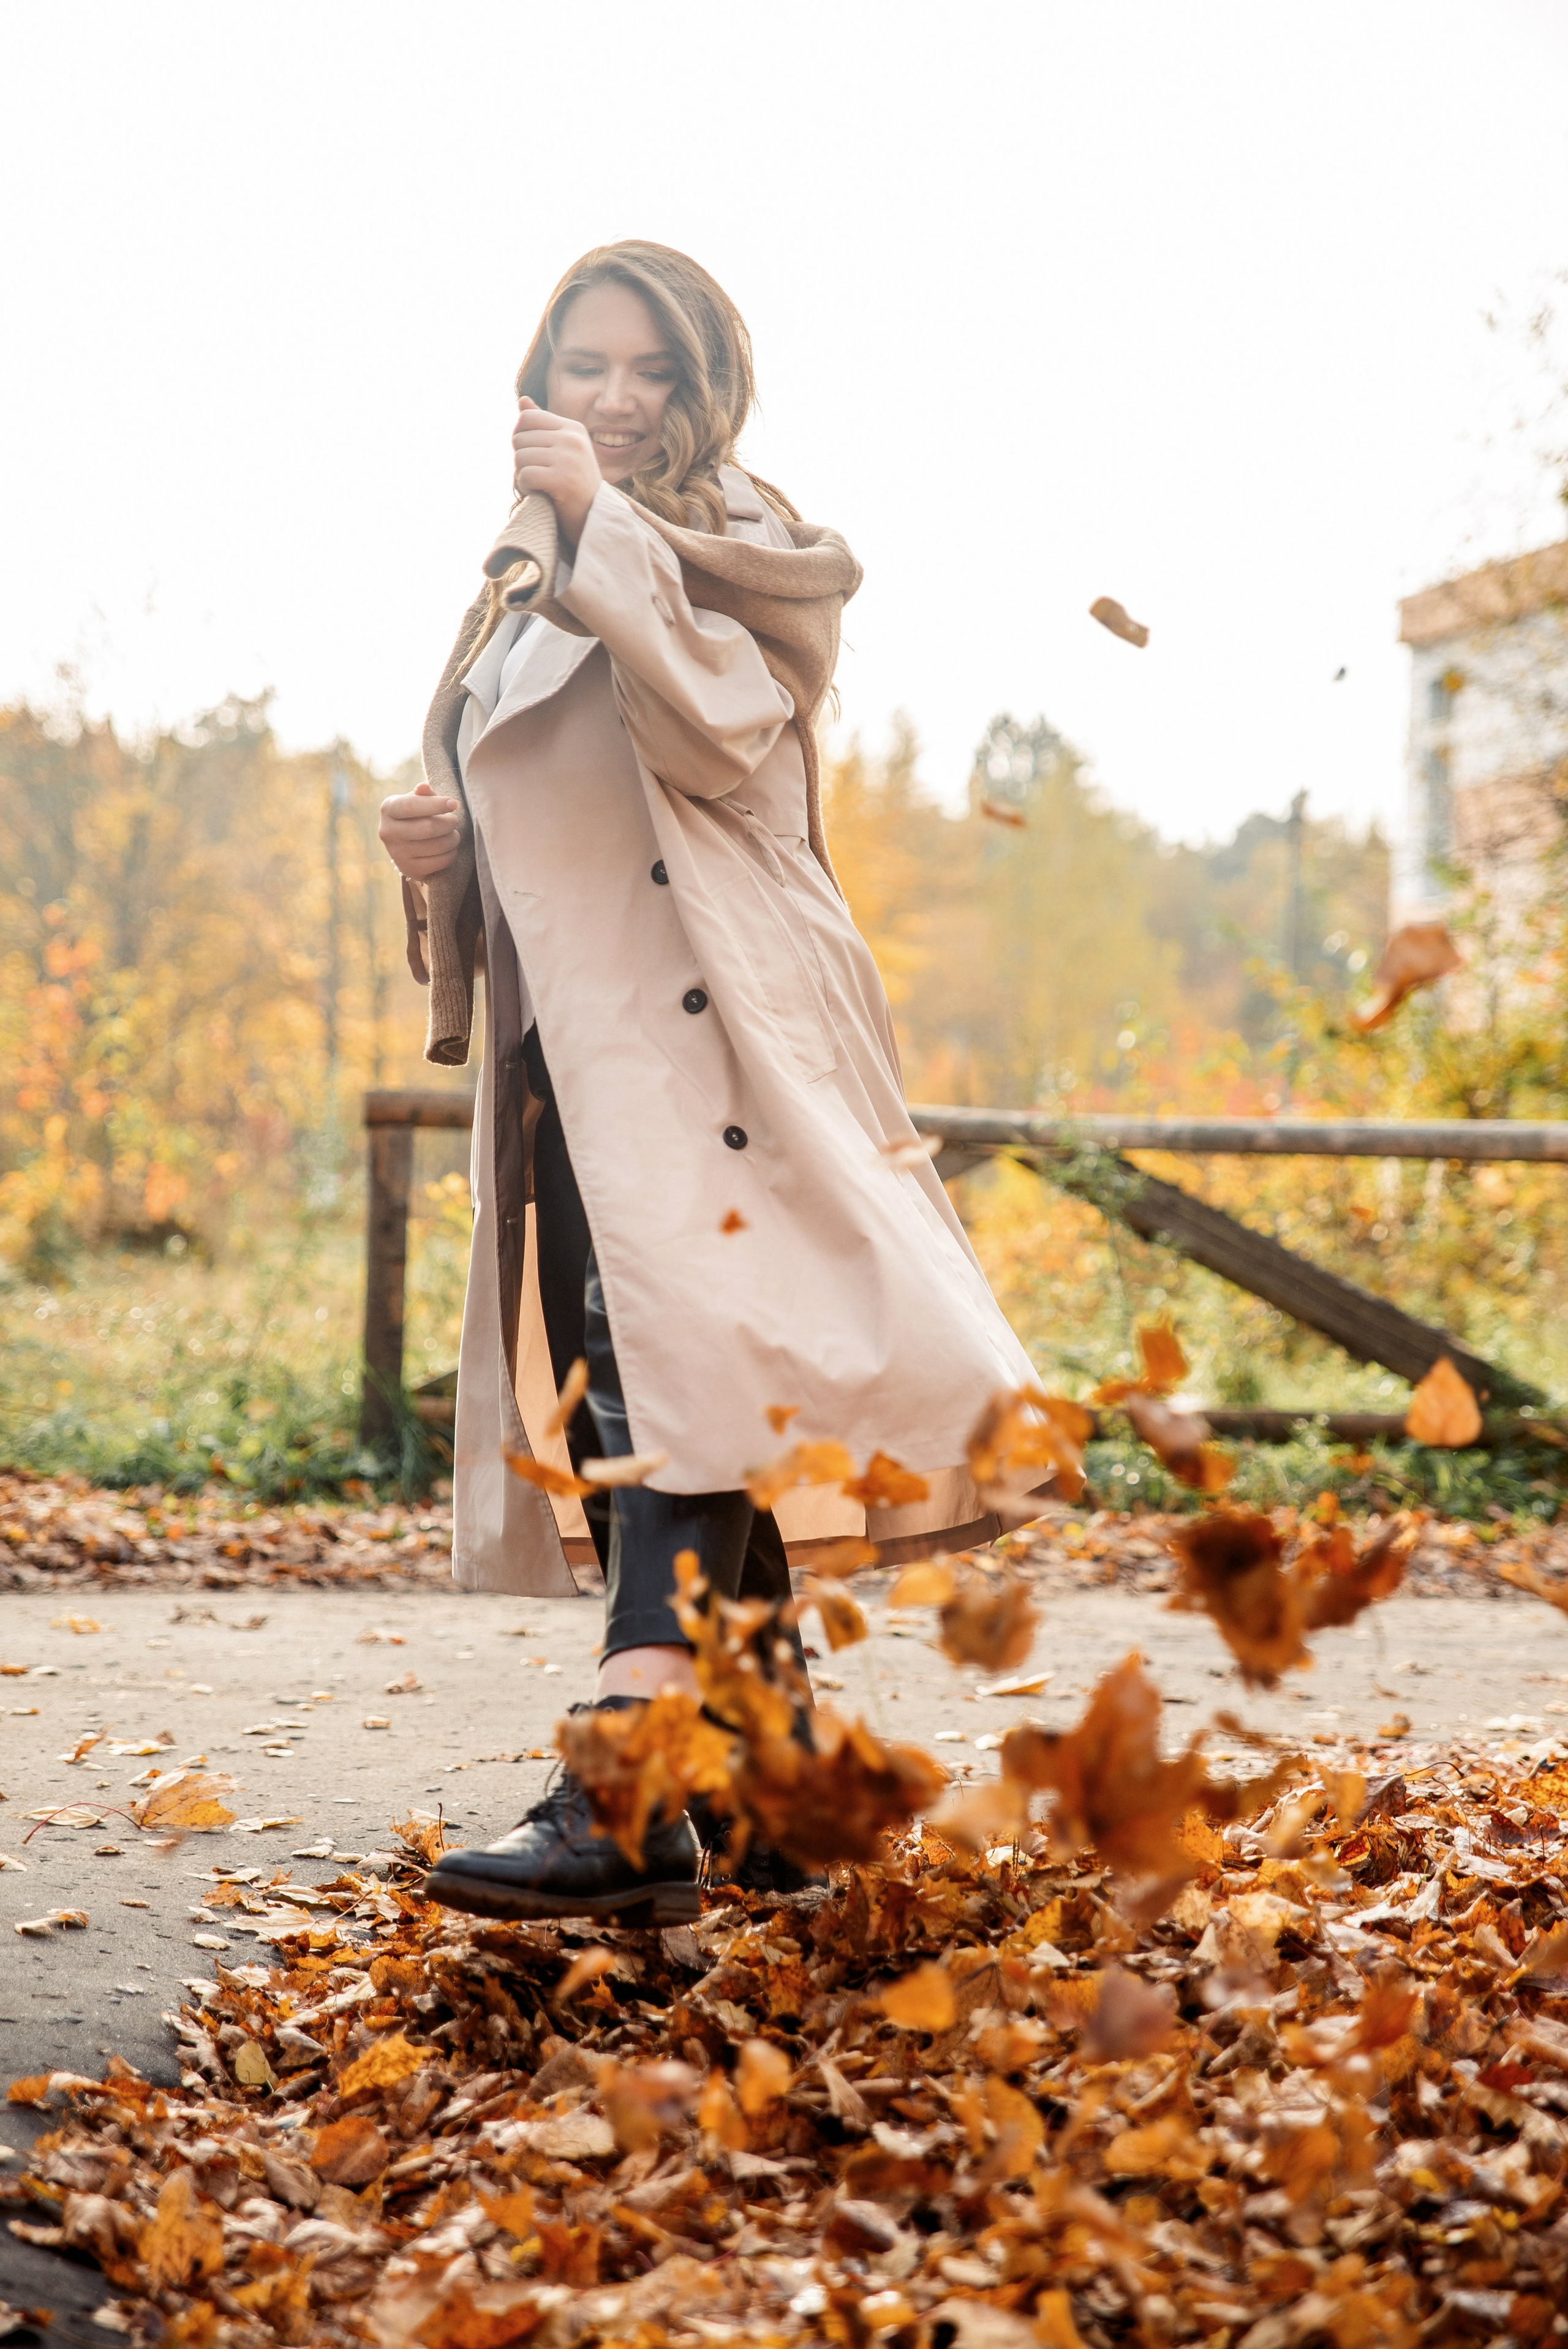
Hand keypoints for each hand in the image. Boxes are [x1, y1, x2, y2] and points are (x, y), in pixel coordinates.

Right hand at [379, 780, 461, 880]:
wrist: (406, 842)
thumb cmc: (416, 815)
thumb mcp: (417, 800)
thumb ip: (423, 794)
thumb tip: (423, 787)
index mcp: (388, 809)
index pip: (412, 806)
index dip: (436, 804)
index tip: (454, 804)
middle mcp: (388, 832)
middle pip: (428, 828)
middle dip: (449, 823)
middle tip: (454, 820)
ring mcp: (397, 853)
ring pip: (437, 846)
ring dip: (453, 839)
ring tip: (454, 834)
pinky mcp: (409, 869)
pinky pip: (440, 862)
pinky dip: (451, 854)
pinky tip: (450, 848)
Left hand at [511, 397, 601, 545]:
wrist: (595, 518)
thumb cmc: (575, 484)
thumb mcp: (562, 449)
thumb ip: (542, 425)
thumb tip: (521, 400)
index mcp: (572, 428)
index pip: (527, 418)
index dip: (521, 438)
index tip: (534, 456)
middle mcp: (572, 439)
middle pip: (519, 438)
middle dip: (522, 459)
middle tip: (538, 475)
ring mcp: (569, 458)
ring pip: (520, 457)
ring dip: (523, 475)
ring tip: (540, 485)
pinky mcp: (563, 480)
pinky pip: (525, 476)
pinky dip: (526, 489)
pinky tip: (539, 494)